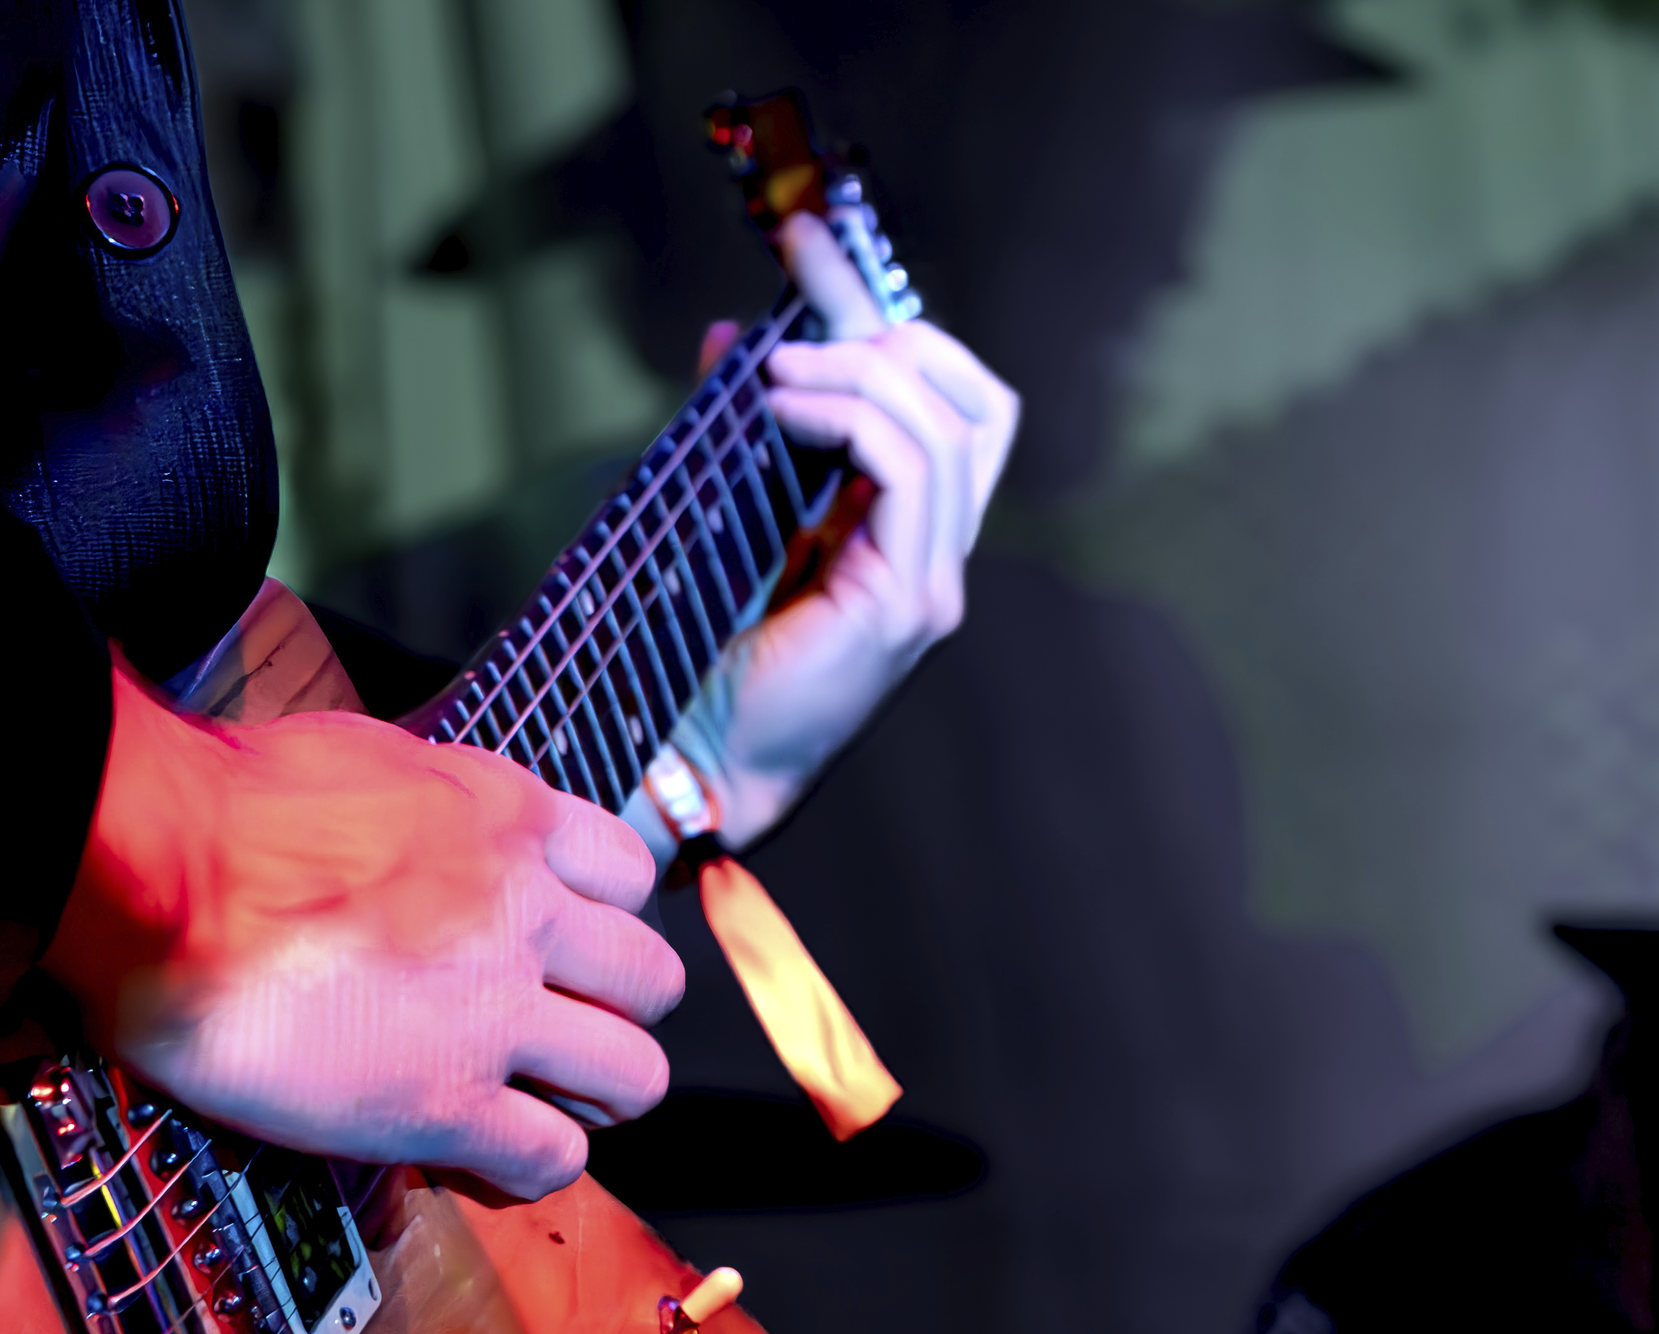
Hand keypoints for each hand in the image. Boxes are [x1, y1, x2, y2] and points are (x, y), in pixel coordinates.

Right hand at [42, 660, 684, 1199]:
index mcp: (512, 818)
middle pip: (651, 982)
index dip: (602, 920)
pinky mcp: (444, 1102)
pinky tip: (486, 1156)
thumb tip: (428, 830)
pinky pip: (550, 1157)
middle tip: (557, 1034)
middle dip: (614, 1014)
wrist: (157, 875)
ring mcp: (496, 1013)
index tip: (564, 947)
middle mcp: (528, 912)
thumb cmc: (224, 809)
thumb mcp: (366, 763)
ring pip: (632, 1076)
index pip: (631, 874)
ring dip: (594, 1096)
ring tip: (539, 1101)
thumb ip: (432, 809)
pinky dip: (531, 1165)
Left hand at [628, 215, 1018, 859]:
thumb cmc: (695, 650)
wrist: (683, 761)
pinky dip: (854, 416)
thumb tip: (725, 338)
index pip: (947, 403)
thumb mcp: (723, 510)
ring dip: (861, 370)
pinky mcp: (905, 606)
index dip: (889, 317)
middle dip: (887, 323)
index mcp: (902, 536)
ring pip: (952, 425)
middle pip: (975, 400)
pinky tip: (783, 405)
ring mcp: (931, 584)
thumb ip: (741, 432)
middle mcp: (935, 557)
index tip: (812, 248)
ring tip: (777, 370)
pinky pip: (912, 471)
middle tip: (800, 290)